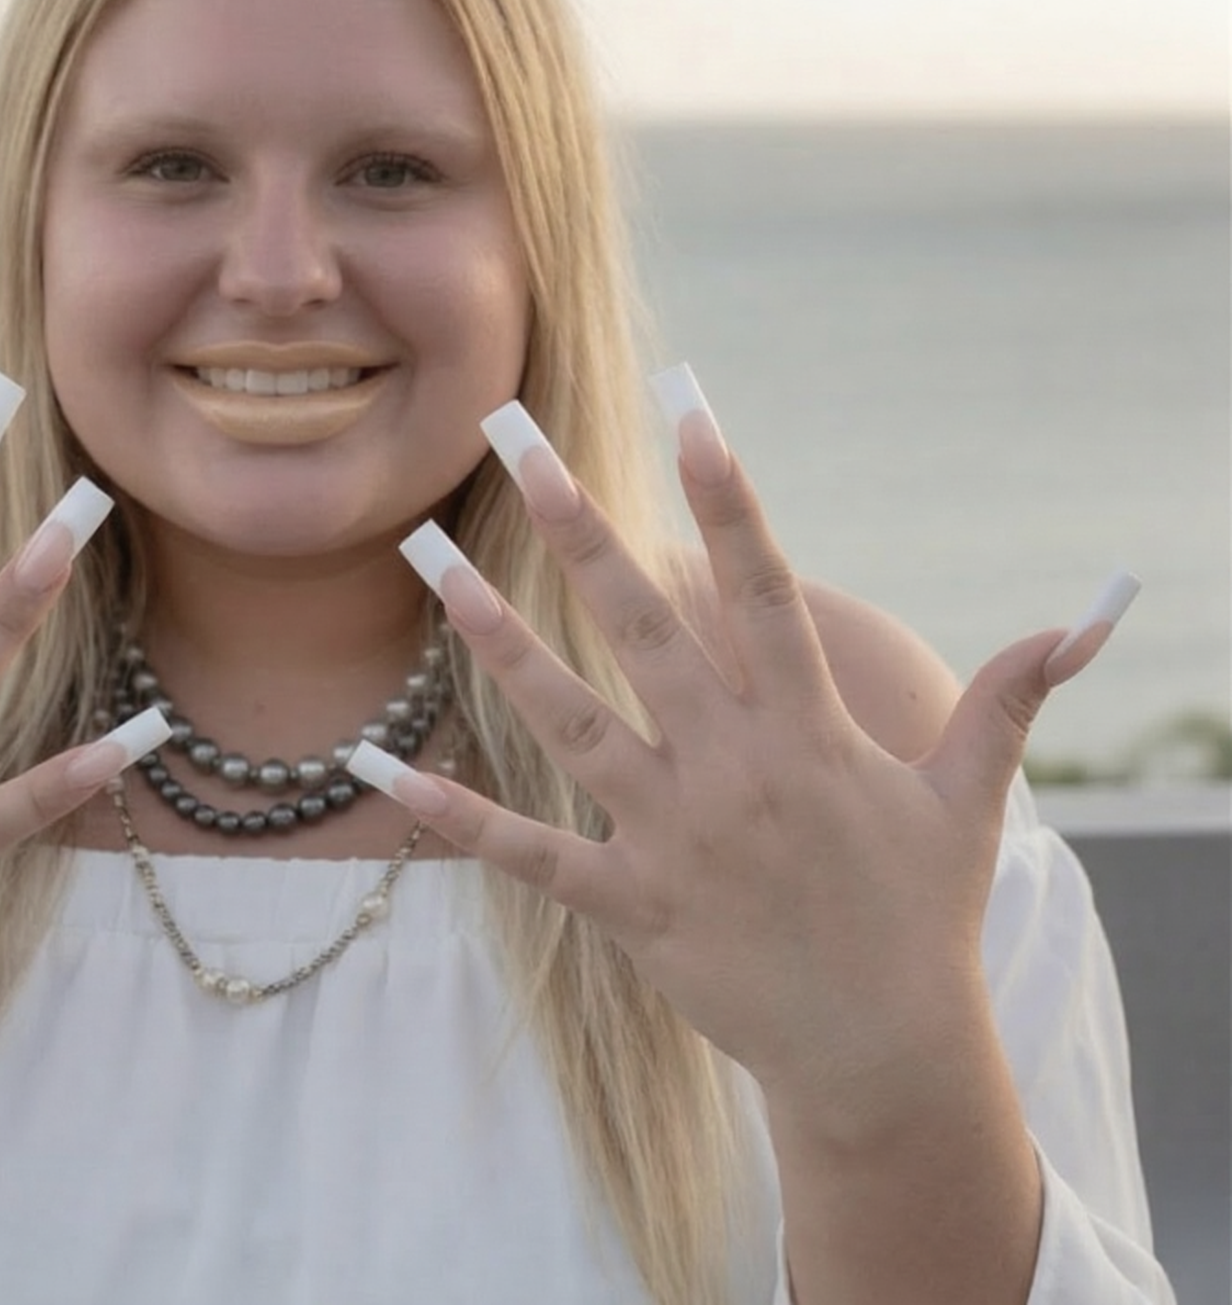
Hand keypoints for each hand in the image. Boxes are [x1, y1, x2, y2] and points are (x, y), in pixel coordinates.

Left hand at [363, 374, 1135, 1112]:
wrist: (881, 1055)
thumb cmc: (920, 917)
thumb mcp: (970, 801)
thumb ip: (1008, 700)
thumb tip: (1084, 622)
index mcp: (809, 731)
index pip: (763, 590)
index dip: (726, 500)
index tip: (688, 413)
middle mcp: (733, 768)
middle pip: (643, 626)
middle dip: (579, 528)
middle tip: (518, 441)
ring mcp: (674, 836)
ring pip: (568, 717)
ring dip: (494, 637)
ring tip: (428, 560)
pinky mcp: (631, 904)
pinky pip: (528, 851)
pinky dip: (454, 815)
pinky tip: (382, 769)